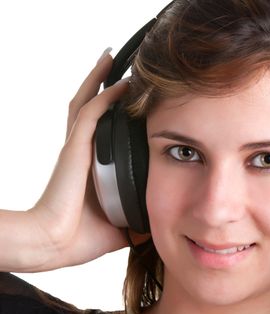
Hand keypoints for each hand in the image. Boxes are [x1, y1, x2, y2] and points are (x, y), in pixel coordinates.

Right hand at [27, 52, 147, 269]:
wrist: (55, 245)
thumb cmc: (80, 237)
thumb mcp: (120, 224)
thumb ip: (137, 217)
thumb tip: (159, 222)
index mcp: (91, 166)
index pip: (101, 128)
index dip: (111, 110)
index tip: (130, 98)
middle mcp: (82, 151)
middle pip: (90, 106)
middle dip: (102, 84)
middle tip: (119, 65)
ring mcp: (77, 148)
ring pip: (87, 102)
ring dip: (99, 80)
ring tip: (112, 58)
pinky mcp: (75, 150)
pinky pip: (91, 115)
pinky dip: (104, 97)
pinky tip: (120, 84)